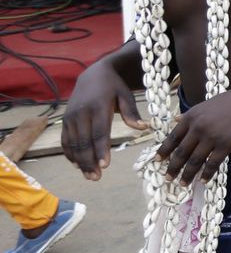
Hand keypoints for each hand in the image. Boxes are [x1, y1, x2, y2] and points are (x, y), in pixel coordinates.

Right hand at [61, 62, 147, 180]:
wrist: (93, 75)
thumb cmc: (114, 87)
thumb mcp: (126, 94)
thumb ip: (132, 111)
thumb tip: (143, 127)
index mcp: (98, 106)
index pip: (99, 132)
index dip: (101, 149)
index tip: (105, 165)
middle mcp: (81, 113)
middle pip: (84, 142)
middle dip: (89, 161)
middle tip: (96, 178)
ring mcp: (70, 117)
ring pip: (73, 144)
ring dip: (80, 161)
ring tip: (89, 176)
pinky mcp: (65, 121)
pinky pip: (65, 140)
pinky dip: (70, 154)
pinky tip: (77, 165)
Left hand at [156, 86, 230, 184]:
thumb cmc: (229, 101)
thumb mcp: (204, 105)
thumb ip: (189, 115)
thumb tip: (174, 120)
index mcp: (191, 117)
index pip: (173, 137)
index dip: (164, 151)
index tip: (157, 161)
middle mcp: (198, 128)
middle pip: (181, 152)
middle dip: (173, 167)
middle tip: (168, 178)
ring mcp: (211, 138)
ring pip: (195, 161)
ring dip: (188, 174)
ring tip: (183, 184)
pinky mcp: (225, 145)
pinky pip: (213, 163)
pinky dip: (207, 173)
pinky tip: (203, 180)